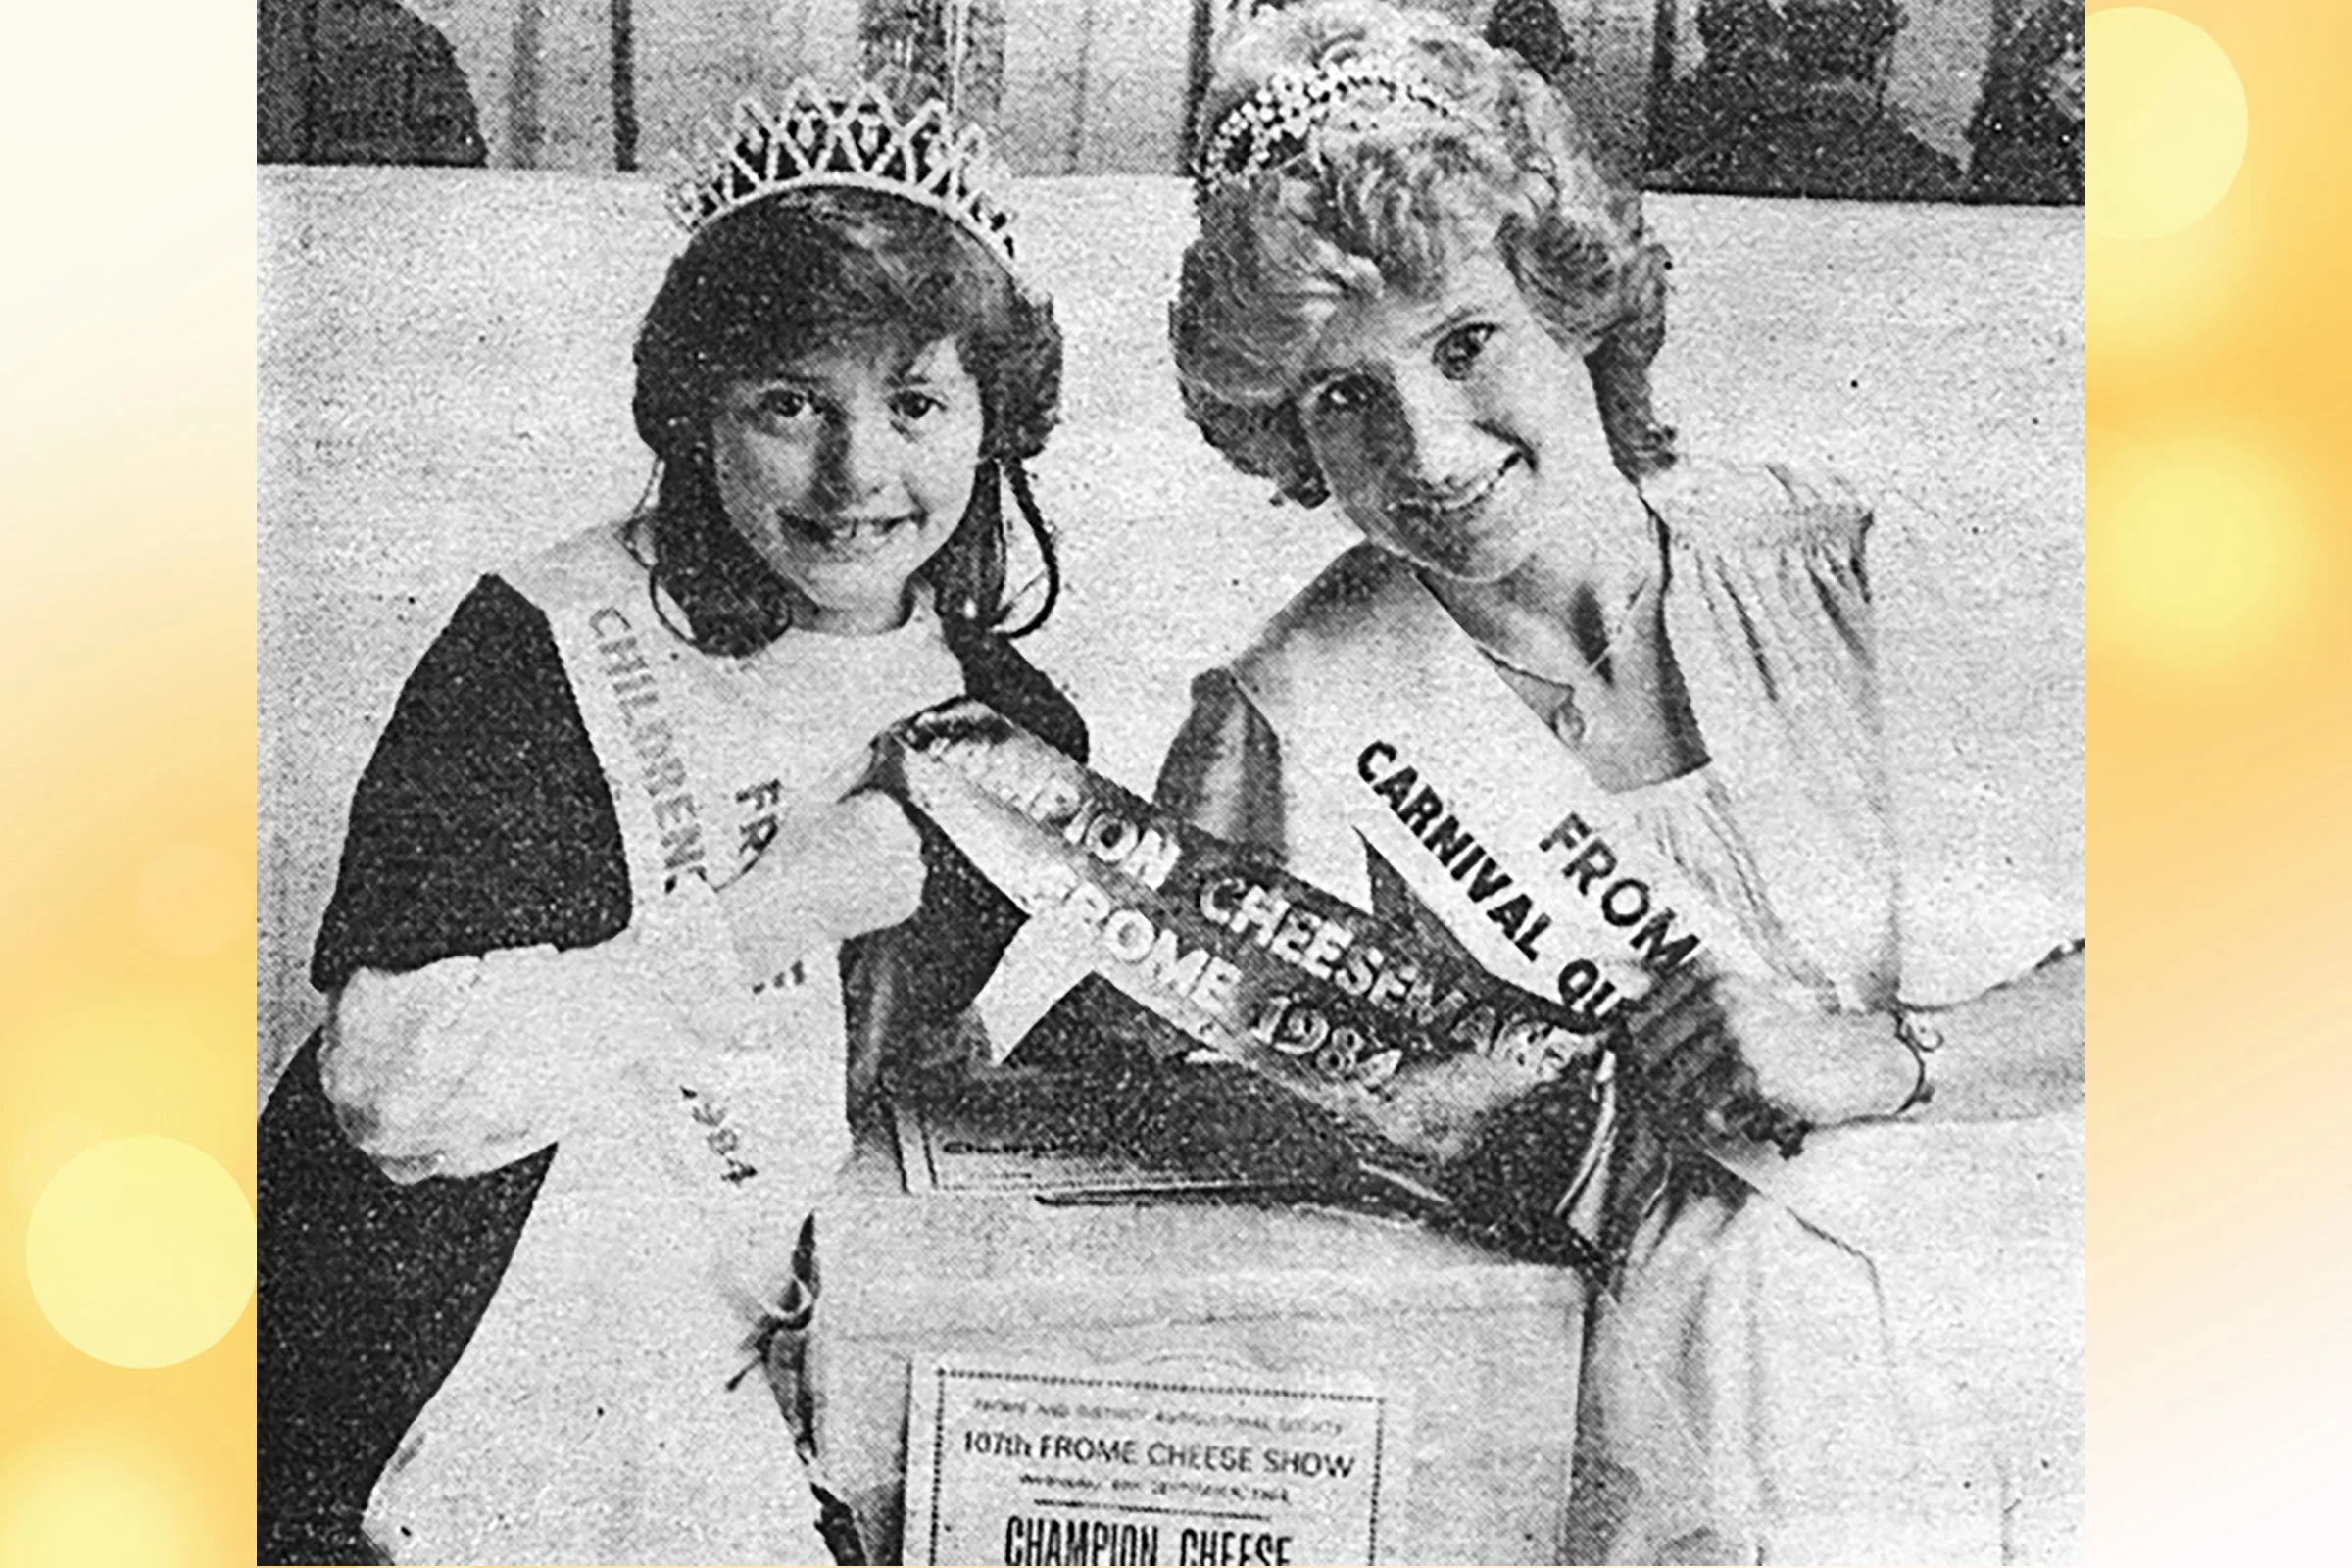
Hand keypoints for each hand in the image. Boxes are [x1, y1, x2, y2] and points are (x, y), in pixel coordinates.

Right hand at [722, 790, 928, 975]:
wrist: (784, 908)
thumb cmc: (789, 852)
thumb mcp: (813, 800)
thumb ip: (846, 770)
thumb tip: (870, 749)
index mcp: (883, 805)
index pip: (885, 804)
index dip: (857, 818)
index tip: (834, 833)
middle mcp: (905, 835)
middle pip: (898, 829)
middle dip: (876, 839)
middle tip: (837, 856)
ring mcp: (910, 870)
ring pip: (904, 858)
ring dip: (885, 863)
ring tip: (845, 875)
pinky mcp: (909, 900)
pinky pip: (905, 888)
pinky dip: (888, 890)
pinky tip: (856, 891)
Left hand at [1626, 968, 1913, 1140]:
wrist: (1857, 1058)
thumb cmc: (1791, 1038)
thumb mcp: (1740, 1007)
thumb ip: (1687, 1014)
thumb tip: (1626, 1043)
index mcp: (1711, 977)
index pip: (1639, 1019)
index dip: (1630, 1052)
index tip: (1633, 1072)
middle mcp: (1720, 1001)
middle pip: (1647, 1055)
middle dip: (1648, 1085)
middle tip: (1658, 1104)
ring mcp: (1736, 1039)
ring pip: (1672, 1087)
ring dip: (1679, 1108)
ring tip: (1700, 1112)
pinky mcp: (1753, 1077)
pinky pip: (1705, 1112)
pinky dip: (1711, 1122)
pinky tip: (1732, 1117)